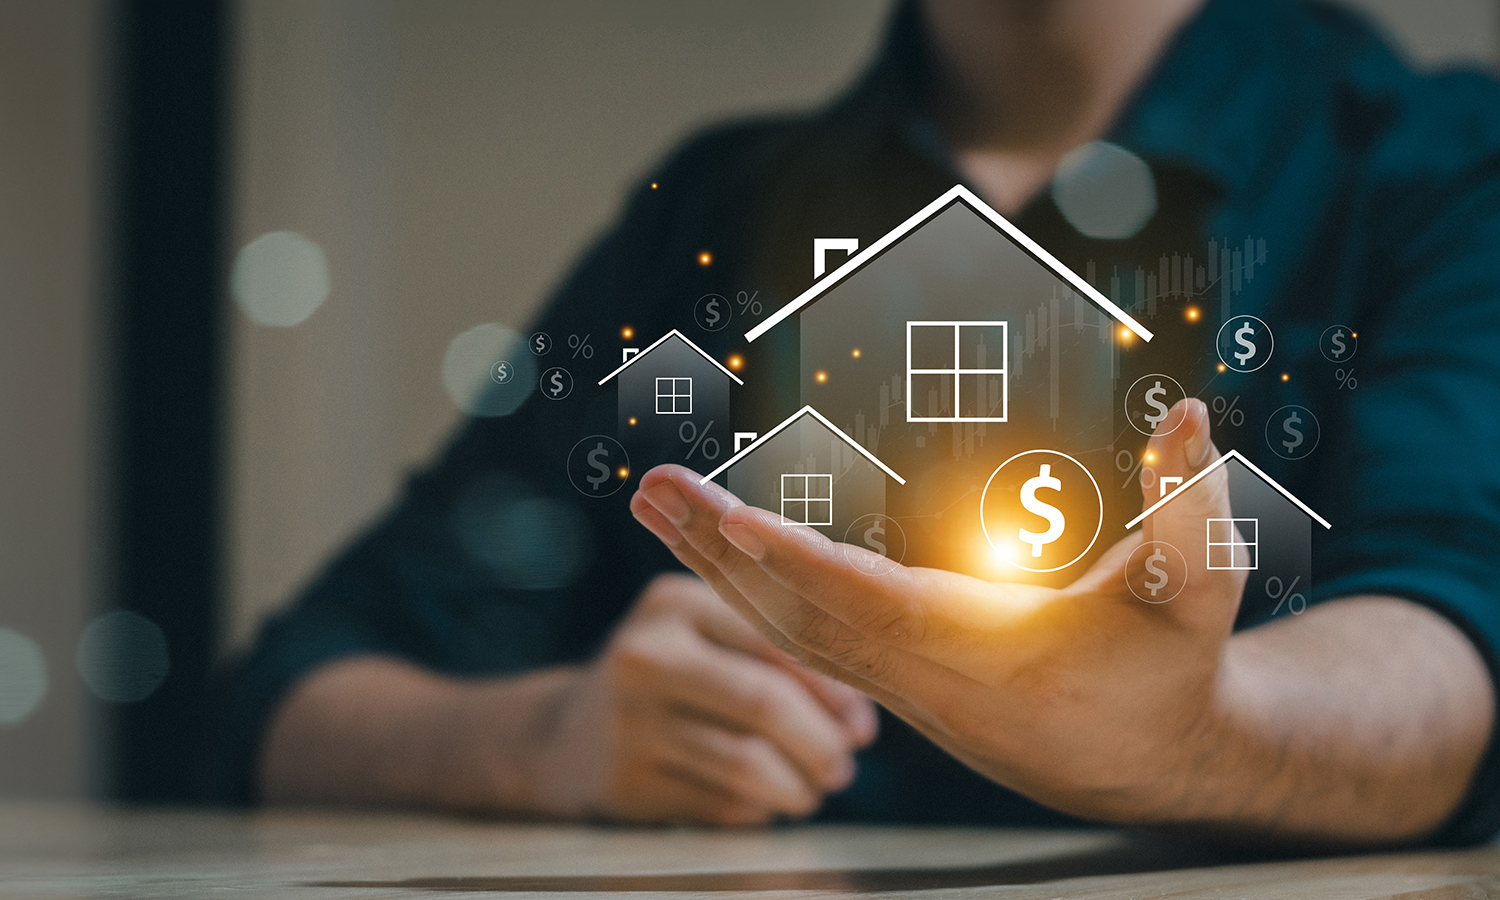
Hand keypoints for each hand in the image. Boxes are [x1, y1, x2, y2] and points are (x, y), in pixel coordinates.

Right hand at [532, 573, 876, 824]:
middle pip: (763, 702)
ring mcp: (628, 721)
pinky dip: (758, 809)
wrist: (564, 736)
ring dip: (798, 786)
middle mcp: (645, 653)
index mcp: (674, 602)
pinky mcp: (625, 781)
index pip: (776, 641)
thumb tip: (859, 720)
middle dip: (820, 743)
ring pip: (745, 762)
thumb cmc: (671, 680)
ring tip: (813, 791)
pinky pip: (720, 804)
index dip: (833, 690)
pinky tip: (764, 801)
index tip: (862, 725)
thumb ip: (778, 653)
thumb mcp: (704, 637)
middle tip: (843, 768)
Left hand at [631, 399, 1246, 824]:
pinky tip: (714, 555)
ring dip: (716, 569)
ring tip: (655, 507)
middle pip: (799, 617)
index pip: (873, 602)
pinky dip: (749, 597)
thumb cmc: (1172, 664)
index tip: (729, 518)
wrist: (1153, 757)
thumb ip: (1191, 506)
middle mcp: (926, 675)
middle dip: (718, 552)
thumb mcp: (1199, 587)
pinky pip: (802, 642)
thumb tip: (1189, 417)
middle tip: (650, 488)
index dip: (800, 562)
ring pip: (787, 633)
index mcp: (988, 649)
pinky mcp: (894, 683)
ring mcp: (901, 686)